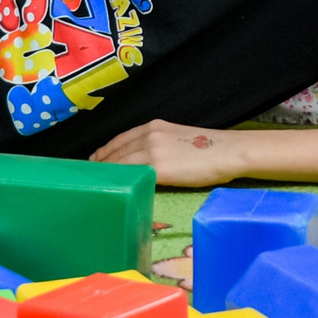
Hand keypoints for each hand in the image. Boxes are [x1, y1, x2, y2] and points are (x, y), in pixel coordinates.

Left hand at [90, 118, 252, 186]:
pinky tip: (114, 190)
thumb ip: (158, 144)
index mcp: (154, 127)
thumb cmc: (209, 148)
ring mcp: (153, 152)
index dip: (105, 151)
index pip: (120, 139)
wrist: (227, 152)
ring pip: (120, 164)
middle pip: (116, 152)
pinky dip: (120, 182)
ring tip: (97, 184)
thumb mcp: (177, 137)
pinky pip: (133, 176)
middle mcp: (149, 136)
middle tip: (89, 176)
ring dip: (106, 175)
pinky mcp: (160, 169)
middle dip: (100, 164)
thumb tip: (145, 158)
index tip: (94, 160)